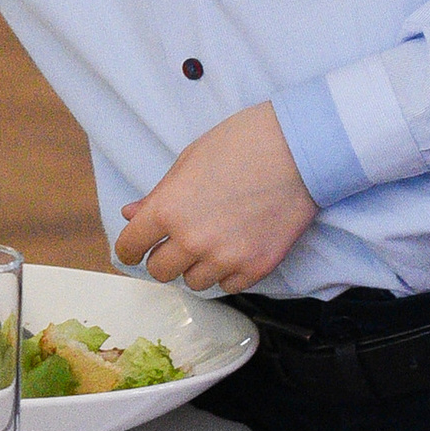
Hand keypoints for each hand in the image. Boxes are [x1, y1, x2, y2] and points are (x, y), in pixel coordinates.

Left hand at [115, 101, 314, 293]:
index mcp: (168, 209)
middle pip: (160, 272)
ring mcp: (226, 257)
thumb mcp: (189, 160)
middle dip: (164, 258)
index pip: (130, 247)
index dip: (130, 249)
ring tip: (214, 242)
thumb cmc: (242, 144)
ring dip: (197, 267)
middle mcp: (192, 240)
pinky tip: (237, 248)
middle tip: (178, 243)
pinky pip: (229, 286)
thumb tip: (131, 214)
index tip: (135, 250)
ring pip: (195, 283)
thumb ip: (158, 195)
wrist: (299, 149)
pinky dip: (228, 273)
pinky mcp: (256, 267)